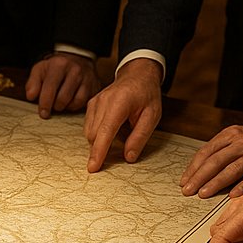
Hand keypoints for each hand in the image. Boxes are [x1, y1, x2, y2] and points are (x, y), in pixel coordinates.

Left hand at [25, 52, 99, 117]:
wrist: (77, 58)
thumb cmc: (55, 68)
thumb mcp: (40, 70)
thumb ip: (32, 83)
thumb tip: (31, 97)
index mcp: (59, 64)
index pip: (50, 87)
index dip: (45, 103)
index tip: (43, 113)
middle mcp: (75, 70)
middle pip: (63, 98)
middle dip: (55, 106)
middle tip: (51, 106)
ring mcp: (87, 78)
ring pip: (75, 102)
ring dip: (65, 107)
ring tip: (60, 103)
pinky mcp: (94, 86)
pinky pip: (84, 103)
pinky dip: (75, 106)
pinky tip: (70, 101)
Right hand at [83, 58, 162, 172]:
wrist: (137, 75)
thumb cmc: (147, 95)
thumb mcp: (152, 116)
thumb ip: (140, 137)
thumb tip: (128, 158)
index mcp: (120, 102)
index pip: (105, 131)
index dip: (99, 151)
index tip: (93, 167)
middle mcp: (103, 101)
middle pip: (94, 134)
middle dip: (102, 149)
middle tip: (122, 146)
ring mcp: (94, 102)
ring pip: (90, 132)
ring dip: (101, 141)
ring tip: (122, 131)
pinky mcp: (91, 104)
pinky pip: (89, 126)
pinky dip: (99, 134)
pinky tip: (114, 128)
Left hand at [180, 117, 242, 198]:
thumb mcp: (240, 135)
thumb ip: (222, 148)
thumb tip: (199, 167)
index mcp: (231, 134)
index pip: (207, 152)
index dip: (193, 168)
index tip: (184, 181)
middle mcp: (242, 143)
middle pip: (215, 162)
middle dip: (199, 178)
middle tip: (187, 191)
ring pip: (231, 171)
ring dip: (215, 184)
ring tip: (202, 195)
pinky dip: (241, 188)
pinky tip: (231, 196)